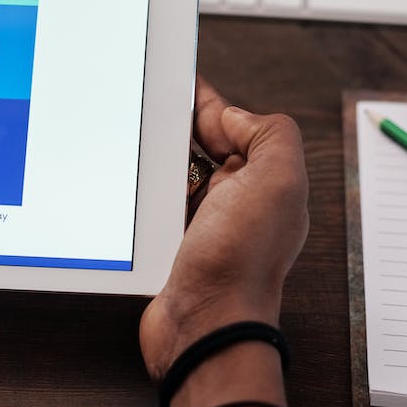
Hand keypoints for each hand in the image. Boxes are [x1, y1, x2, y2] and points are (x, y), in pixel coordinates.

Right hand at [139, 77, 308, 381]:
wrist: (204, 326)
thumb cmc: (241, 263)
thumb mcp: (278, 180)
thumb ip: (269, 134)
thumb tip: (233, 117)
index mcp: (266, 180)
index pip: (236, 125)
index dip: (208, 103)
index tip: (178, 80)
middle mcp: (238, 201)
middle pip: (203, 146)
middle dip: (178, 125)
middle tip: (147, 104)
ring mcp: (205, 224)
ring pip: (177, 173)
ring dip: (158, 158)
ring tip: (134, 136)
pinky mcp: (174, 246)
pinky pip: (157, 205)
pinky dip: (145, 191)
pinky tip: (129, 180)